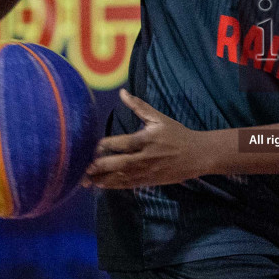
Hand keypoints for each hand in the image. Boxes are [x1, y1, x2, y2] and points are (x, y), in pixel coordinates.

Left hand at [85, 90, 212, 188]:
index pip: (122, 143)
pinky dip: (113, 186)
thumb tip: (122, 93)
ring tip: (85, 180)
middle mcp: (145, 157)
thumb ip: (139, 107)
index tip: (92, 146)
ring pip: (121, 177)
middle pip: (119, 163)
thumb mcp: (159, 118)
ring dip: (102, 179)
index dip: (105, 145)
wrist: (197, 155)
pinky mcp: (149, 181)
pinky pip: (128, 185)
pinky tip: (100, 186)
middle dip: (100, 166)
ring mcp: (147, 171)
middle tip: (82, 167)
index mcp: (147, 139)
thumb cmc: (177, 134)